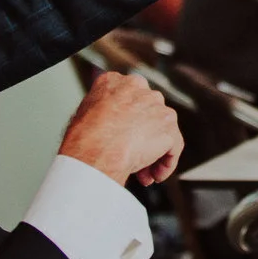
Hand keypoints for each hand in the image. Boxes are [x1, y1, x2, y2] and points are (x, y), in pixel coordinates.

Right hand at [57, 70, 182, 186]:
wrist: (95, 150)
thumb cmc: (83, 138)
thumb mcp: (85, 111)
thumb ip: (102, 109)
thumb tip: (107, 121)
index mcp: (117, 82)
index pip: (130, 100)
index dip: (128, 122)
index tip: (122, 137)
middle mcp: (141, 90)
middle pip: (148, 116)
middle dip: (142, 139)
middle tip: (134, 160)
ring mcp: (158, 108)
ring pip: (162, 131)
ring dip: (154, 154)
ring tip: (143, 175)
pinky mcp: (169, 128)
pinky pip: (173, 147)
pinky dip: (166, 163)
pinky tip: (154, 176)